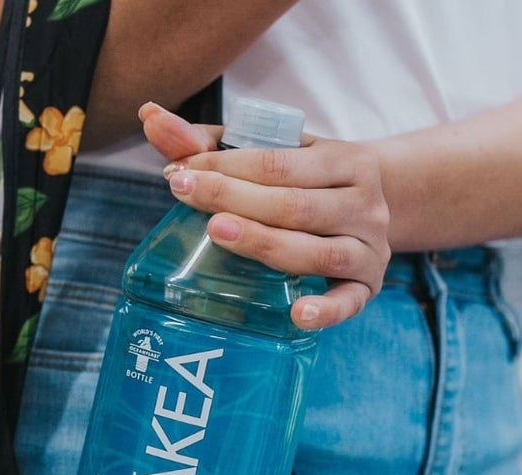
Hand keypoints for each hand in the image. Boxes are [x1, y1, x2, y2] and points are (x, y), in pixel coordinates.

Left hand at [140, 101, 390, 329]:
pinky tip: (296, 313)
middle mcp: (364, 202)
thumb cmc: (307, 184)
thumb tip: (148, 115)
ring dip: (265, 244)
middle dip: (234, 198)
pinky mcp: (367, 288)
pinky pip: (347, 302)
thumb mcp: (273, 156)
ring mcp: (369, 248)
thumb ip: (211, 143)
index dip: (225, 167)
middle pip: (293, 205)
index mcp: (345, 159)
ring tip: (217, 232)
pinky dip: (325, 309)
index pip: (278, 164)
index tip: (178, 172)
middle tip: (183, 194)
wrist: (373, 213)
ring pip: (315, 252)